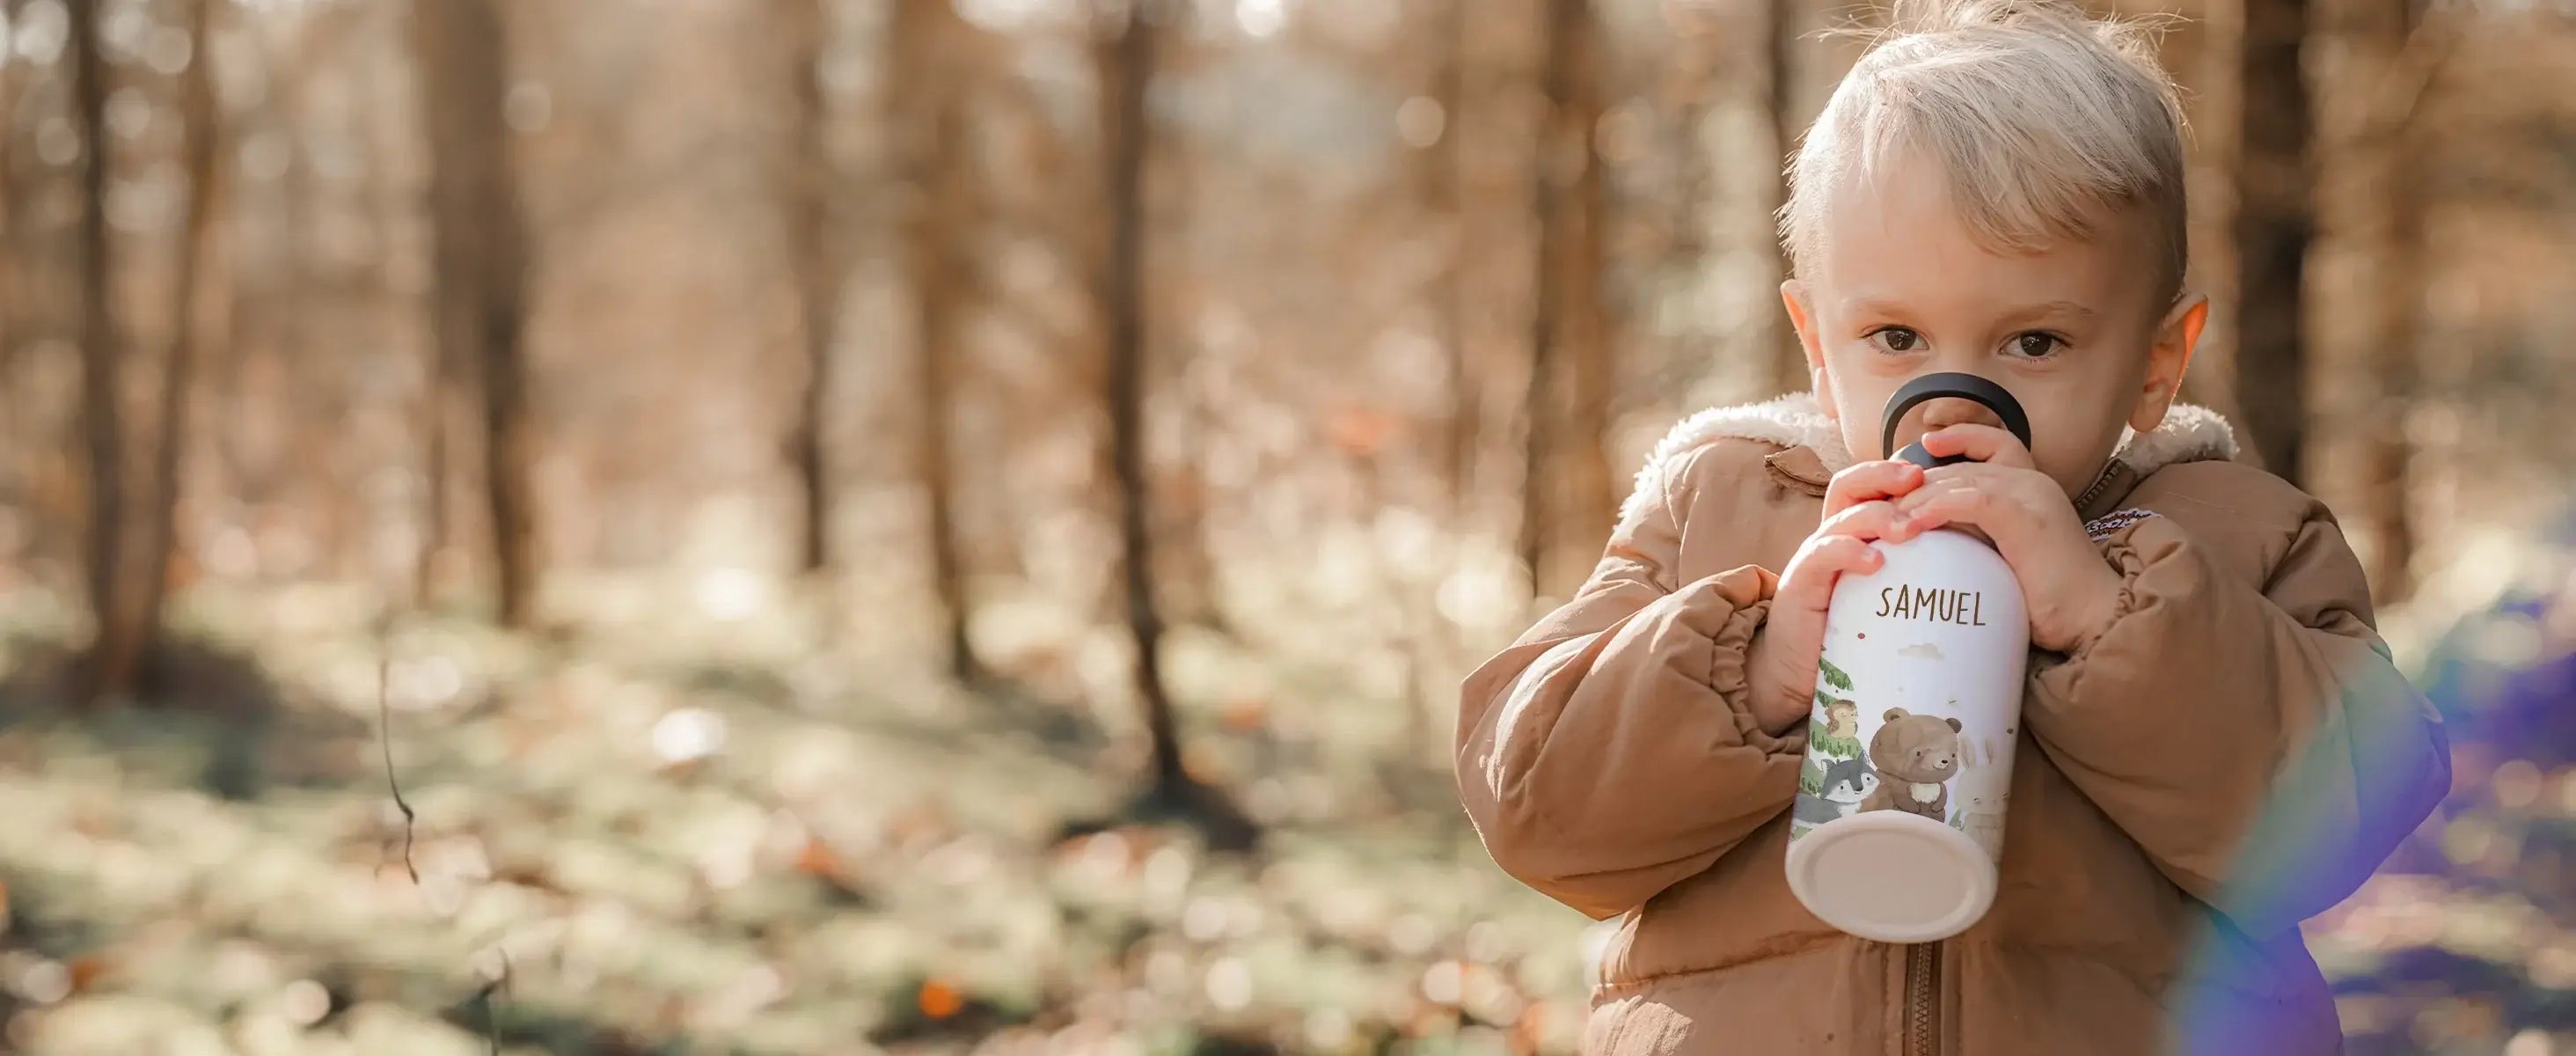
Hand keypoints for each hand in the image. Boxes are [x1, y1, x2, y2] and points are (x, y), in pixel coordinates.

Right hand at [1745, 459, 1922, 733]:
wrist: (1795, 673)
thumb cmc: (1848, 634)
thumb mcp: (1887, 596)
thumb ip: (1917, 573)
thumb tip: (1979, 564)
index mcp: (1852, 533)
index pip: (1870, 485)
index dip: (1898, 472)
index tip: (1936, 474)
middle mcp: (1830, 537)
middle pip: (1850, 484)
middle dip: (1884, 474)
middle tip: (1920, 481)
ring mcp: (1814, 557)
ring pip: (1843, 517)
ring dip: (1878, 516)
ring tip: (1908, 529)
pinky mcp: (1800, 582)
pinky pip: (1823, 554)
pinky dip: (1850, 551)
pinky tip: (1875, 562)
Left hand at [1880, 424, 2123, 652]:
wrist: (2094, 617)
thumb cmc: (2050, 599)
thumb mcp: (2008, 554)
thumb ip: (1980, 533)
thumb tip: (1932, 531)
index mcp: (2031, 487)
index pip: (1994, 444)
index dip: (1960, 437)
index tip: (1926, 444)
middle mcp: (2032, 482)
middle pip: (1961, 468)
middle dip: (1917, 483)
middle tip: (1882, 503)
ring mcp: (2031, 495)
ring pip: (1960, 480)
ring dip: (1918, 499)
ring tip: (1887, 519)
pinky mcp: (2026, 515)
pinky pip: (1971, 500)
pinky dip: (1937, 508)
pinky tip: (1913, 524)